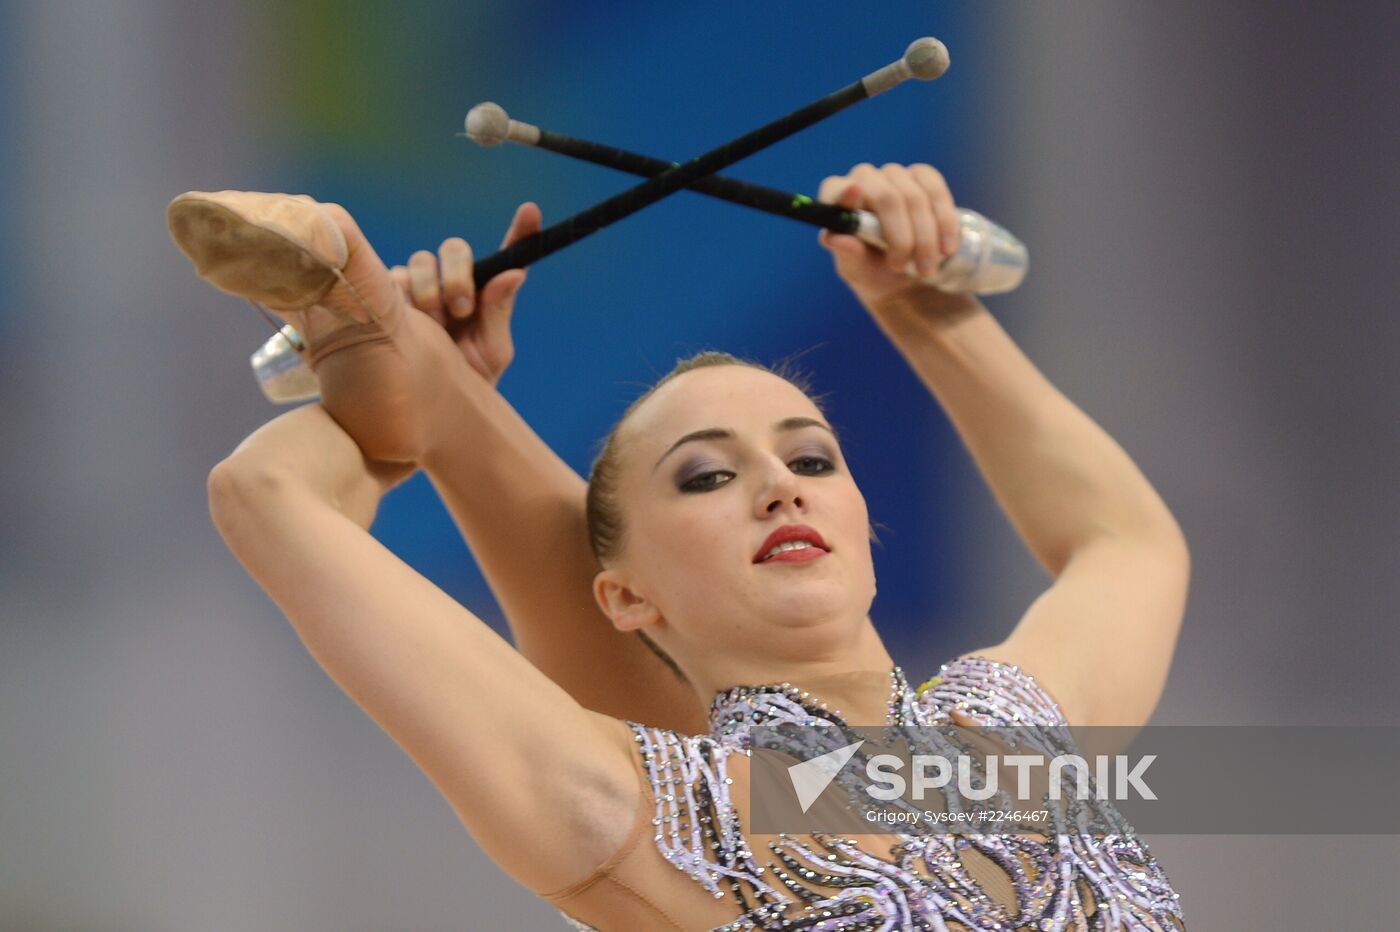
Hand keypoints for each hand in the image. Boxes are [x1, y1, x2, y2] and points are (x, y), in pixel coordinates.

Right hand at [389, 202, 541, 387]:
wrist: (426, 407)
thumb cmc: (468, 380)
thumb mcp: (491, 351)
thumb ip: (500, 311)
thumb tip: (516, 273)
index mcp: (488, 294)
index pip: (508, 256)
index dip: (520, 231)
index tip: (530, 211)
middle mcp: (455, 283)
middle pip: (455, 249)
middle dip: (458, 274)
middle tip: (461, 308)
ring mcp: (422, 286)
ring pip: (422, 261)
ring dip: (430, 292)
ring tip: (435, 326)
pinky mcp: (390, 294)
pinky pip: (395, 279)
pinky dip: (405, 299)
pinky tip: (409, 324)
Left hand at [817, 163, 961, 308]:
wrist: (906, 276)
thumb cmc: (872, 271)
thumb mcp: (857, 271)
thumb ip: (846, 254)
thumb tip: (832, 237)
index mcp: (837, 201)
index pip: (835, 189)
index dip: (845, 193)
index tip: (854, 195)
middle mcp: (863, 180)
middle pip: (885, 197)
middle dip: (900, 237)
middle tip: (901, 267)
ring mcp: (894, 175)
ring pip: (915, 198)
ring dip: (925, 239)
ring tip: (926, 270)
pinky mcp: (922, 176)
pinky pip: (936, 191)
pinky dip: (945, 222)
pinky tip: (947, 247)